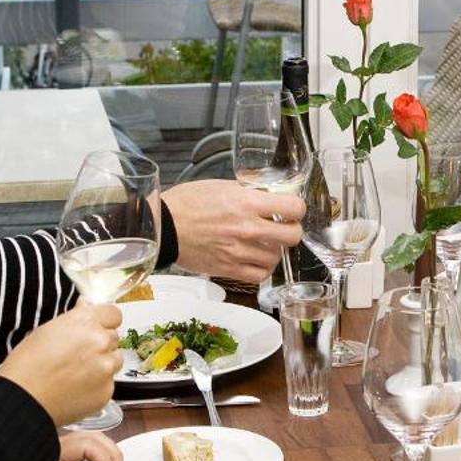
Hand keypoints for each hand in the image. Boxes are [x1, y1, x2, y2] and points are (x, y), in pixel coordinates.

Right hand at [0, 303, 122, 427]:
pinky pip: (109, 383)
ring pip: (115, 360)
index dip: (103, 321)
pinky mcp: (107, 390)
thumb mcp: (45, 331)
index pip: (112, 314)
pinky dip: (98, 385)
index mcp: (84, 322)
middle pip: (113, 337)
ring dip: (102, 363)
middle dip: (100, 343)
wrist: (23, 400)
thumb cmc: (26, 367)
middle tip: (78, 354)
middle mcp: (100, 341)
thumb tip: (86, 306)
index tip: (97, 327)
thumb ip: (73, 318)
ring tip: (76, 373)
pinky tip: (76, 388)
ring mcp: (106, 367)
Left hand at [36, 431, 124, 460]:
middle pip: (94, 437)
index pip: (90, 445)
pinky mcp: (59, 455)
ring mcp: (58, 448)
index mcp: (54, 453)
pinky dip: (97, 456)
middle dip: (112, 454)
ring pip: (91, 439)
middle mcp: (57, 445)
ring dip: (107, 454)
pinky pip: (84, 448)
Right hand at [163, 179, 303, 283]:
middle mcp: (246, 228)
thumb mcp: (221, 186)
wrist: (163, 227)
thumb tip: (270, 196)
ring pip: (277, 256)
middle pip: (292, 236)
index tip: (292, 210)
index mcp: (246, 203)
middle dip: (292, 230)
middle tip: (284, 227)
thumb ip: (248, 193)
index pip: (293, 207)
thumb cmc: (187, 203)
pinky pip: (260, 274)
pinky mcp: (229, 269)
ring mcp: (239, 251)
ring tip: (265, 243)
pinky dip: (262, 268)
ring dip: (275, 249)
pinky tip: (256, 259)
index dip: (297, 208)